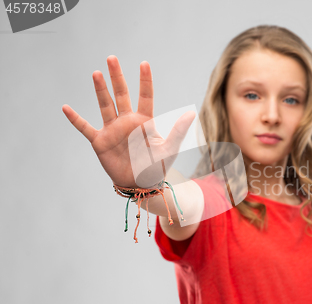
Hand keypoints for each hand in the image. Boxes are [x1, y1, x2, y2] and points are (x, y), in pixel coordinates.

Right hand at [62, 55, 195, 187]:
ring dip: (100, 90)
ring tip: (97, 73)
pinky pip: (85, 128)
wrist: (141, 185)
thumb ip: (178, 131)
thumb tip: (191, 113)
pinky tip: (66, 107)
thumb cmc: (157, 167)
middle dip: (117, 77)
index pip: (145, 96)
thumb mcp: (170, 149)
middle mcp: (127, 121)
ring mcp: (113, 130)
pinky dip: (76, 119)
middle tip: (112, 58)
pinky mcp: (100, 142)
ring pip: (105, 105)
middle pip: (121, 94)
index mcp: (144, 121)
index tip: (144, 63)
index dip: (145, 80)